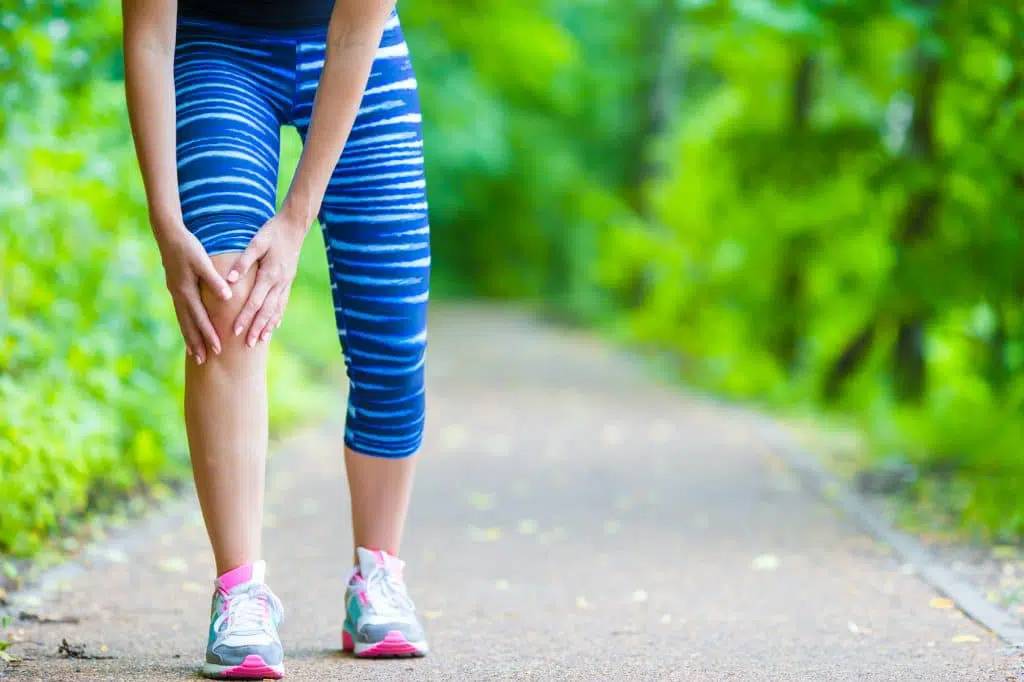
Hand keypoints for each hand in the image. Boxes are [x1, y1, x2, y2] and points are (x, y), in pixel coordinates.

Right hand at [157, 226, 232, 363]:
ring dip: (189, 338)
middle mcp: (179, 295)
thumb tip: (227, 297)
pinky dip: (185, 326)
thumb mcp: (202, 261)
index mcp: (186, 291)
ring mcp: (175, 294)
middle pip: (189, 325)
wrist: (168, 235)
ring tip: (195, 355)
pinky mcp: (176, 290)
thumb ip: (215, 280)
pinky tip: (188, 333)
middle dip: (197, 343)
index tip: (218, 349)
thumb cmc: (188, 247)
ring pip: (183, 321)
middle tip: (204, 362)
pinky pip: (181, 314)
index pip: (200, 318)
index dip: (209, 334)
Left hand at [226, 213, 305, 346]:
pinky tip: (274, 326)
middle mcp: (279, 282)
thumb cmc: (272, 232)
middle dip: (257, 328)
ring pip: (277, 309)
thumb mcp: (256, 243)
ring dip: (268, 326)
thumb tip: (229, 281)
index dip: (245, 317)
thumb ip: (243, 262)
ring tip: (261, 340)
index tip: (236, 330)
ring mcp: (286, 283)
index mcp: (269, 274)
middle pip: (267, 311)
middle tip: (248, 344)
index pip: (255, 301)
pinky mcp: (288, 281)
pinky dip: (278, 316)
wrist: (294, 227)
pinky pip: (283, 303)